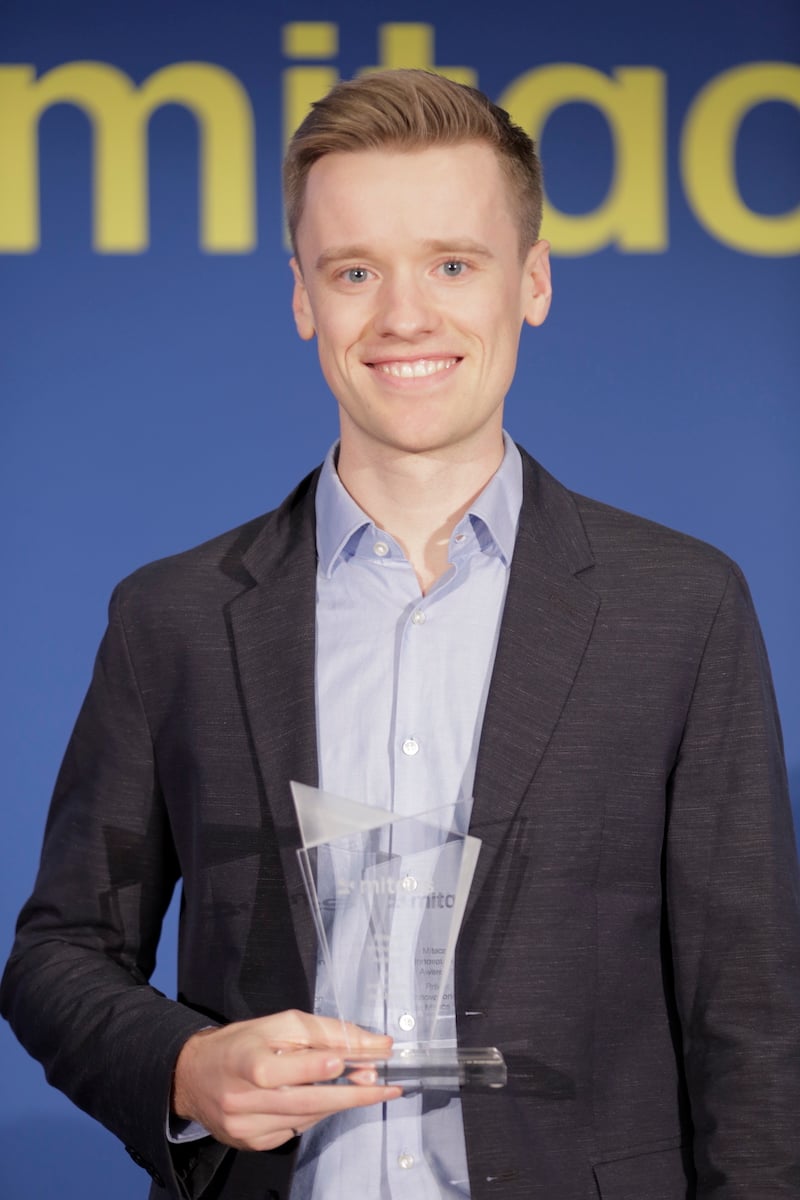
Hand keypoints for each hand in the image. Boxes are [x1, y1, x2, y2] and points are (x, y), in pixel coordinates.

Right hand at [171, 1010, 399, 1150]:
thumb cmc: (239, 1044)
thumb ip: (322, 1033)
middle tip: (386, 1087)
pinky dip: (315, 1115)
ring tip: (367, 1089)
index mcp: (248, 1062)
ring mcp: (247, 1127)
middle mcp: (245, 1099)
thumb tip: (368, 1045)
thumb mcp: (277, 1024)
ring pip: (305, 1118)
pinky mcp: (251, 1143)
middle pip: (307, 1100)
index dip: (327, 1065)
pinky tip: (327, 1101)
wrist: (193, 1076)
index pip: (294, 1066)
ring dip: (340, 1103)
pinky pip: (294, 1130)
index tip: (362, 1060)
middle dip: (353, 1094)